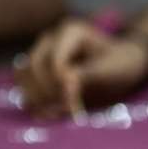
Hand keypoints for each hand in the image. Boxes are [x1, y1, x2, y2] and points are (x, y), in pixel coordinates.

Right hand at [17, 19, 147, 116]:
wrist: (123, 66)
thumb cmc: (120, 65)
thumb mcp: (109, 70)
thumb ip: (86, 75)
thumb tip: (65, 84)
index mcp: (71, 33)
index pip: (55, 61)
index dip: (60, 85)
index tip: (74, 108)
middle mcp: (51, 39)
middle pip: (34, 66)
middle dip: (48, 92)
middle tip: (67, 113)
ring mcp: (42, 52)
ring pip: (24, 74)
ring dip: (36, 97)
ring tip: (55, 116)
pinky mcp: (38, 68)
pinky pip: (25, 83)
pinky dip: (32, 99)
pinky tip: (47, 115)